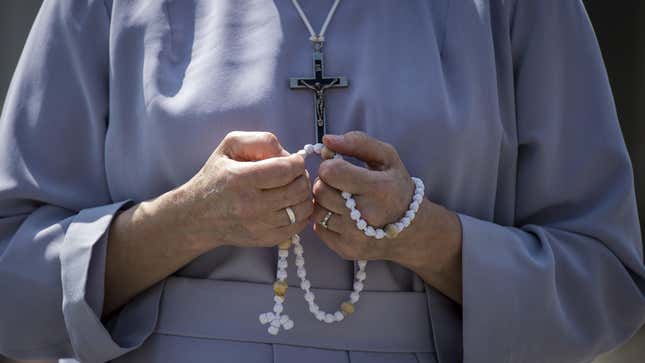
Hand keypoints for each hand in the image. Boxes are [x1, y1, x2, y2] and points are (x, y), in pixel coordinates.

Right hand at [176, 131, 312, 248]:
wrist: (197, 217)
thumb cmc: (216, 177)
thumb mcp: (230, 147)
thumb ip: (260, 141)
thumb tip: (287, 154)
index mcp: (240, 179)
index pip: (286, 170)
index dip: (297, 162)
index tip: (293, 161)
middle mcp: (250, 205)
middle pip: (298, 190)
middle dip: (302, 177)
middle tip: (293, 174)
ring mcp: (259, 226)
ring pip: (302, 209)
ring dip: (304, 195)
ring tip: (293, 188)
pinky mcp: (265, 240)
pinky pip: (298, 226)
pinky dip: (300, 213)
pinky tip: (289, 204)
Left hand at [310, 131, 415, 260]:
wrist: (411, 230)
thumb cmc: (395, 186)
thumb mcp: (387, 157)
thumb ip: (357, 142)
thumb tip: (326, 140)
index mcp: (378, 188)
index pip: (331, 172)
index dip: (330, 166)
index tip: (339, 168)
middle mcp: (367, 215)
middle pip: (321, 191)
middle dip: (326, 183)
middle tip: (340, 184)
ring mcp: (355, 236)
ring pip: (317, 211)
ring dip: (324, 202)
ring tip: (341, 200)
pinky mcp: (346, 250)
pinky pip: (318, 228)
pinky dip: (326, 219)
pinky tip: (341, 215)